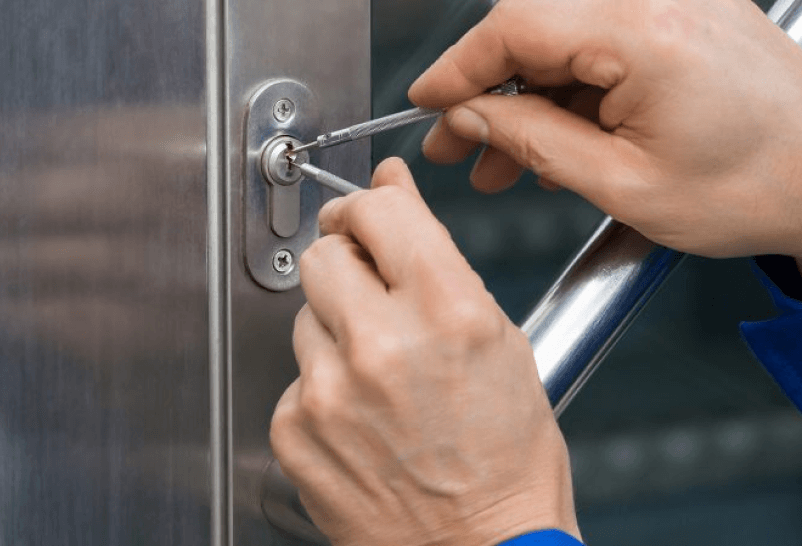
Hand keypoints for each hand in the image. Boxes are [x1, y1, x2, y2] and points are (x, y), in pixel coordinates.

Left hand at [270, 158, 579, 545]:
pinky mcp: (295, 430)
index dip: (371, 204)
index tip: (367, 212)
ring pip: (305, 312)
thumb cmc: (507, 465)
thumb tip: (395, 196)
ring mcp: (329, 390)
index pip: (378, 210)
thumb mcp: (502, 345)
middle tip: (373, 292)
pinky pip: (295, 374)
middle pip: (325, 253)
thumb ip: (441, 262)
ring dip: (338, 327)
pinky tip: (361, 413)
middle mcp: (382, 345)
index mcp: (447, 312)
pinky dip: (323, 383)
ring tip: (380, 372)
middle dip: (349, 261)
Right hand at [410, 0, 801, 298]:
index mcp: (645, 32)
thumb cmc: (756, 192)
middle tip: (458, 148)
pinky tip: (558, 143)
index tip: (425, 103)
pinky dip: (573, 95)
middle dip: (489, 95)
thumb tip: (470, 118)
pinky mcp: (689, 20)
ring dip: (530, 104)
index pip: (515, 27)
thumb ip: (532, 141)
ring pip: (568, 45)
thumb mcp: (622, 185)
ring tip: (506, 164)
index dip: (457, 69)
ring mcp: (679, 4)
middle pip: (536, 31)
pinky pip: (606, 50)